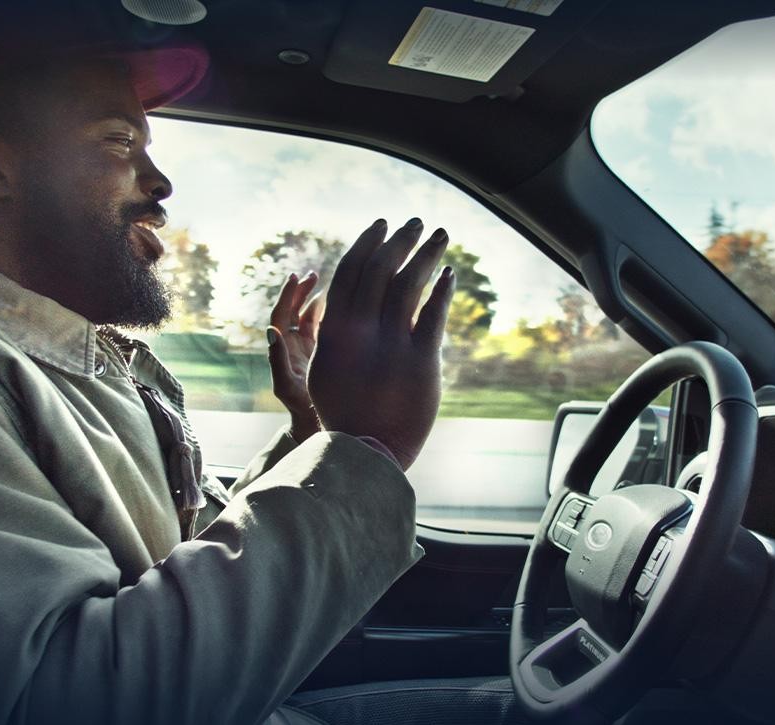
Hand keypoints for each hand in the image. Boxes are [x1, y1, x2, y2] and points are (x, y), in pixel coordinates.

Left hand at [265, 272, 322, 440]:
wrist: (320, 426)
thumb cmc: (302, 410)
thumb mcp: (288, 387)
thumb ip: (278, 360)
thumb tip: (270, 330)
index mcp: (282, 350)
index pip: (280, 316)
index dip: (287, 295)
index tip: (296, 277)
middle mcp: (292, 347)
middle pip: (293, 311)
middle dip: (300, 291)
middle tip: (312, 274)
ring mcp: (307, 349)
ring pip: (309, 316)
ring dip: (314, 298)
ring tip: (326, 282)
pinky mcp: (322, 353)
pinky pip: (323, 327)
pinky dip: (328, 311)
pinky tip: (341, 300)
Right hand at [306, 218, 454, 469]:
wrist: (367, 451)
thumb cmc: (344, 413)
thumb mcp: (324, 370)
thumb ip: (332, 334)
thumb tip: (338, 305)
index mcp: (334, 330)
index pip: (351, 271)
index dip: (367, 243)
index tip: (381, 226)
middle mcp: (361, 331)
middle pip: (382, 269)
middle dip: (400, 239)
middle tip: (415, 223)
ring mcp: (392, 344)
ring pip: (411, 283)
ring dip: (427, 253)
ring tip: (441, 235)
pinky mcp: (422, 360)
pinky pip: (434, 314)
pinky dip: (443, 289)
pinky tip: (450, 275)